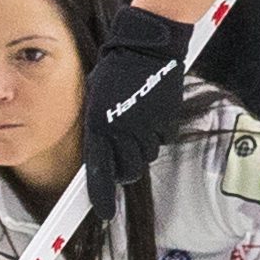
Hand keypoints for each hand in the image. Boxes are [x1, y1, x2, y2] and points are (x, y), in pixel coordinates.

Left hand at [83, 5, 193, 188]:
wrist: (146, 48)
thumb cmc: (115, 67)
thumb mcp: (95, 96)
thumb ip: (96, 124)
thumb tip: (97, 144)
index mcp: (100, 124)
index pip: (100, 170)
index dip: (101, 195)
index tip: (103, 211)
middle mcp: (123, 131)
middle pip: (126, 172)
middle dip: (122, 172)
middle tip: (118, 159)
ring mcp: (146, 128)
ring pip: (144, 158)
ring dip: (137, 153)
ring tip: (132, 131)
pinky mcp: (164, 122)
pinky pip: (158, 141)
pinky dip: (152, 137)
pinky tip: (146, 120)